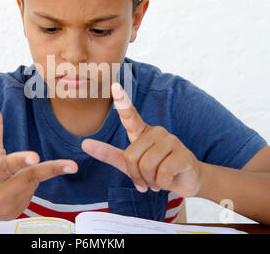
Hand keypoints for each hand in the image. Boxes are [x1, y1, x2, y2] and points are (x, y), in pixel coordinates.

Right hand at [0, 99, 77, 219]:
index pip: (9, 164)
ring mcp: (5, 206)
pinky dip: (25, 189)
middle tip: (73, 166)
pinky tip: (11, 189)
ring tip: (10, 178)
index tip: (35, 157)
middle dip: (52, 169)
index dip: (22, 160)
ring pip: (32, 185)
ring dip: (29, 178)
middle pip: (30, 177)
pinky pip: (29, 197)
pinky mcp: (11, 215)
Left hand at [82, 83, 202, 196]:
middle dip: (136, 175)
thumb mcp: (129, 164)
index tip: (115, 86)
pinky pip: (162, 173)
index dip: (123, 102)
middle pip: (132, 156)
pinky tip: (168, 181)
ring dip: (150, 181)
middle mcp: (156, 132)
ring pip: (146, 166)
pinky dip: (162, 183)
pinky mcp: (182, 154)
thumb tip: (84, 144)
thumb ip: (108, 154)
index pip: (130, 116)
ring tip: (157, 180)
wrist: (186, 180)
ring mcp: (171, 140)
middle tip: (146, 180)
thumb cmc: (155, 170)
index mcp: (142, 132)